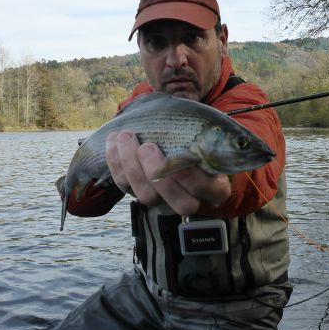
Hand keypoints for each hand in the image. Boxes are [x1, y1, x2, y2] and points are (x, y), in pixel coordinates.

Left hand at [105, 130, 230, 215]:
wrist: (168, 135)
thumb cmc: (191, 133)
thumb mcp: (203, 132)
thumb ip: (204, 133)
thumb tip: (205, 126)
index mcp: (214, 186)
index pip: (207, 190)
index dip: (191, 176)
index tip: (179, 151)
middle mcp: (190, 199)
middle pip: (180, 204)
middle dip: (159, 175)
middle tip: (147, 147)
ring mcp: (162, 199)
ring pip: (147, 196)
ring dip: (132, 166)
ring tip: (126, 137)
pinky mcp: (138, 192)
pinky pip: (125, 186)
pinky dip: (116, 162)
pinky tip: (114, 140)